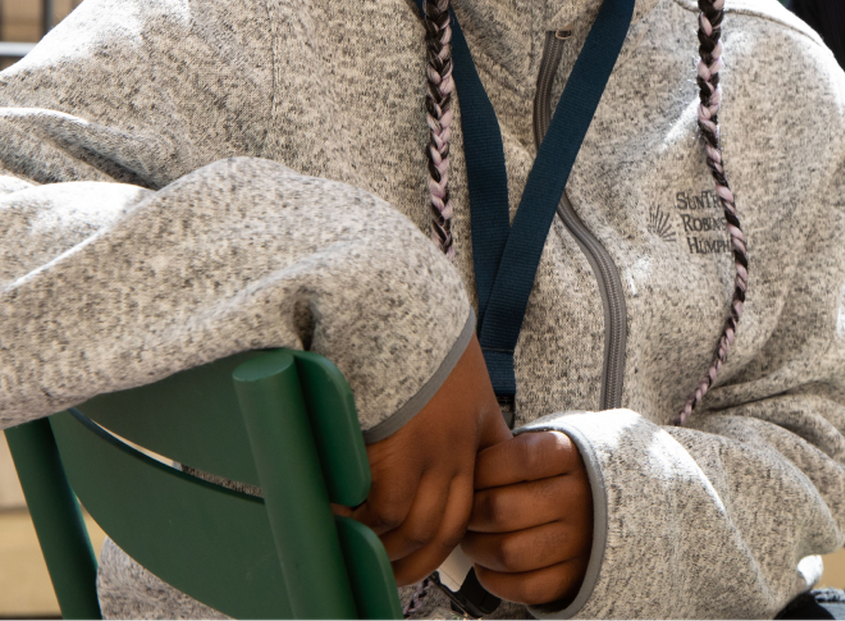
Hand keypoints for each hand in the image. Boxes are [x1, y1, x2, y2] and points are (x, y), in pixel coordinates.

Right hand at [350, 335, 509, 584]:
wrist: (404, 303)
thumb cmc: (424, 334)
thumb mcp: (465, 378)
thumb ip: (464, 415)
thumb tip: (444, 441)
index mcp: (477, 432)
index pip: (469, 506)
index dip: (443, 541)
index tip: (419, 555)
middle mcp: (459, 449)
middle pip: (443, 528)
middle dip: (412, 559)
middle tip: (383, 568)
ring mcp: (430, 452)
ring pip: (411, 527)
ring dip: (381, 545)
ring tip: (354, 546)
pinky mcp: (398, 448)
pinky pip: (381, 509)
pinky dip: (358, 522)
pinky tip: (339, 519)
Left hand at [463, 429, 592, 606]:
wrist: (600, 505)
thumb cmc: (555, 475)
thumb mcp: (542, 447)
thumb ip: (507, 451)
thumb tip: (462, 469)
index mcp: (571, 457)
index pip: (519, 459)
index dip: (484, 468)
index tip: (473, 475)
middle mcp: (580, 498)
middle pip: (502, 510)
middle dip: (471, 513)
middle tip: (467, 511)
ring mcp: (579, 541)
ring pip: (507, 553)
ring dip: (478, 548)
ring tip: (475, 537)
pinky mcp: (572, 576)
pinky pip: (522, 587)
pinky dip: (494, 579)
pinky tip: (490, 563)